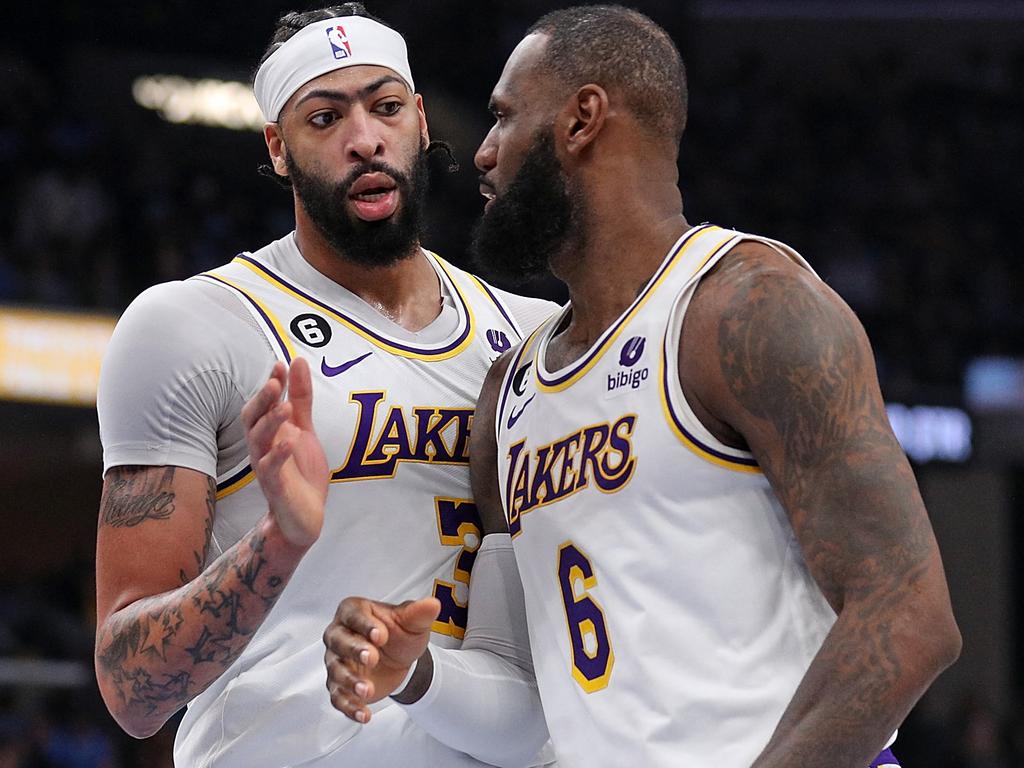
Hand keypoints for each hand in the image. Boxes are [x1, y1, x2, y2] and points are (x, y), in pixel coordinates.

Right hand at [241, 358, 328, 547]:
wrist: (304, 516)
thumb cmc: (300, 471)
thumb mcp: (304, 429)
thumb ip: (301, 398)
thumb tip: (296, 361)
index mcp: (269, 432)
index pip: (264, 403)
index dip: (271, 384)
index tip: (280, 364)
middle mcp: (263, 447)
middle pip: (252, 419)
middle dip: (262, 401)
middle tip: (275, 383)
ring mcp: (266, 467)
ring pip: (259, 442)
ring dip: (270, 423)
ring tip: (285, 407)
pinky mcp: (276, 487)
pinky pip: (271, 469)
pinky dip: (279, 455)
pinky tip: (290, 443)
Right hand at [324, 596, 440, 722]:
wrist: (400, 658)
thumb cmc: (399, 633)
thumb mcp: (412, 622)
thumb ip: (419, 613)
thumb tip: (433, 605)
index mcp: (354, 612)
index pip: (354, 615)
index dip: (365, 625)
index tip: (380, 635)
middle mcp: (339, 634)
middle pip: (339, 641)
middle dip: (354, 650)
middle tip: (372, 658)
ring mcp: (337, 661)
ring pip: (336, 670)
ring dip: (350, 681)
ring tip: (367, 690)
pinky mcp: (339, 685)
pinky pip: (338, 697)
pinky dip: (350, 707)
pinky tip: (364, 714)